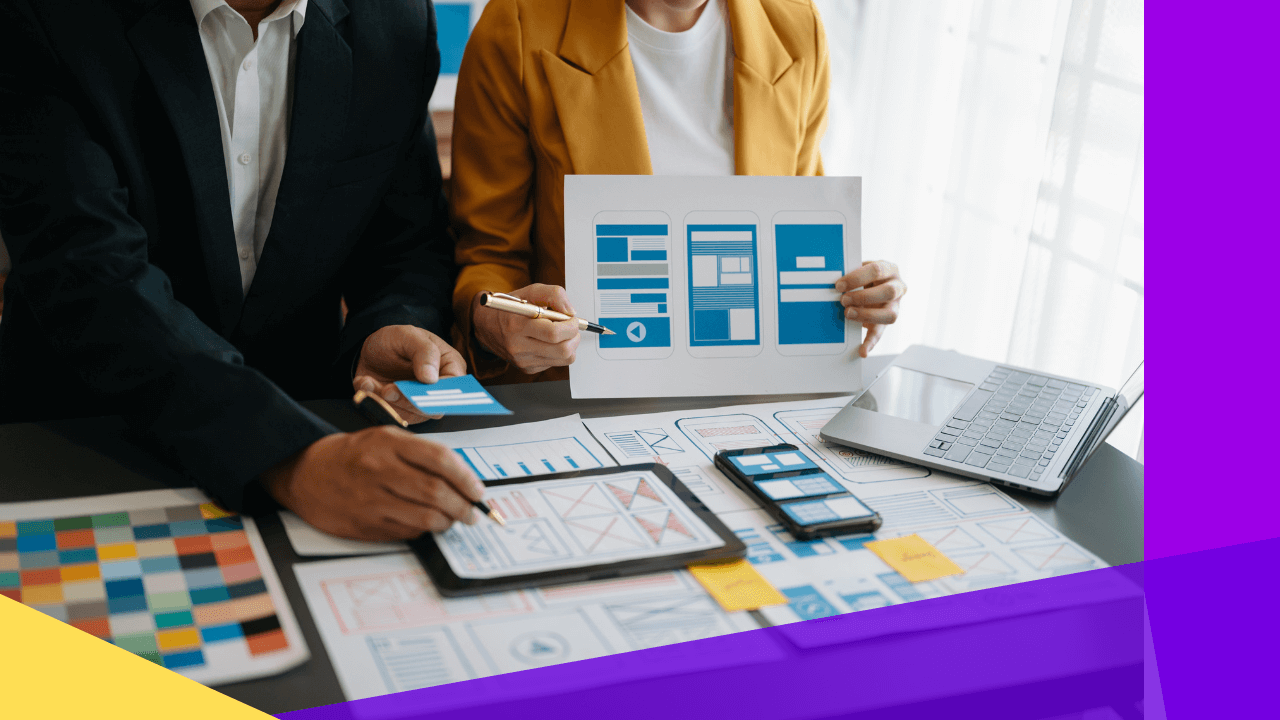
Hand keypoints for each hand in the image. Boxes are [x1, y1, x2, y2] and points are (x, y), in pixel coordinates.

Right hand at [262, 427, 485, 540]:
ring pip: (425, 516)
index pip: (440, 459)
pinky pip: (407, 531)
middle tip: (472, 512)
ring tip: (453, 519)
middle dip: (463, 506)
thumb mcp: (385, 438)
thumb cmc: (352, 455)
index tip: (477, 490)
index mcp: (388, 442)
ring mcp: (370, 499)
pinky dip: (424, 530)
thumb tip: (461, 478)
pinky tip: (427, 524)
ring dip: (447, 521)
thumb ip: (421, 454)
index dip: (466, 478)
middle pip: (436, 492)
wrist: (304, 472)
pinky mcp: (364, 524)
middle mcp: (379, 470)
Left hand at [354, 325, 465, 423]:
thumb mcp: (408, 335)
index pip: (454, 388)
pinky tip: (366, 383)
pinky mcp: (401, 410)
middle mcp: (438, 389)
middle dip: (407, 400)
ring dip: (386, 401)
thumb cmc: (396, 340)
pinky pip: (390, 415)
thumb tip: (431, 378)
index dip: (438, 393)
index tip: (417, 388)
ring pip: (410, 414)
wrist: (372, 350)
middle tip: (388, 390)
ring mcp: (419, 402)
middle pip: (433, 408)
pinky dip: (374, 401)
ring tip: (369, 382)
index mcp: (449, 367)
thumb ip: (424, 351)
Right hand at [472, 284, 580, 374]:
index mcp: (517, 324)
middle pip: (562, 350)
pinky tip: (549, 342)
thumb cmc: (509, 308)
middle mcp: (518, 346)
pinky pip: (555, 363)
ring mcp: (523, 360)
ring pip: (564, 359)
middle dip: (574, 336)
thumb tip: (570, 311)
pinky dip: (559, 352)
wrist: (486, 326)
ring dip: (570, 344)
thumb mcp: (529, 292)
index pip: (553, 333)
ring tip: (561, 333)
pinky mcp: (527, 369)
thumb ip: (552, 294)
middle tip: (570, 326)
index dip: (570, 326)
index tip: (571, 318)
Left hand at [835, 260, 906, 357]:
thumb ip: (852, 274)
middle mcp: (897, 287)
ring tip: (848, 314)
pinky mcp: (888, 321)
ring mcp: (896, 306)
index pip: (877, 270)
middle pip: (888, 292)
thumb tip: (832, 282)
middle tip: (843, 300)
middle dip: (864, 297)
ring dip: (867, 316)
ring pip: (889, 315)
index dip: (857, 278)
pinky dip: (871, 343)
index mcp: (889, 269)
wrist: (874, 283)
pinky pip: (882, 333)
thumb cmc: (865, 275)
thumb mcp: (860, 269)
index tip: (839, 285)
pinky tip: (862, 351)